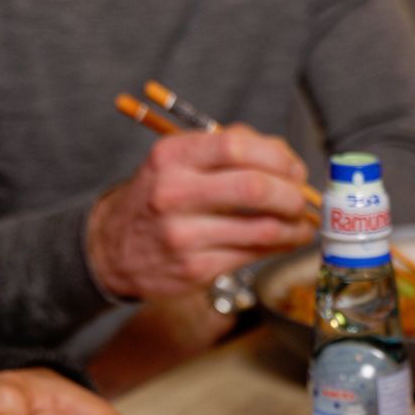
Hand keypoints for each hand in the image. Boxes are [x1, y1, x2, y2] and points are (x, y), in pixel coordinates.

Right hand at [86, 124, 312, 298]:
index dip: (277, 156)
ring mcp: (185, 235)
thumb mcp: (176, 161)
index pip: (236, 145)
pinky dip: (280, 246)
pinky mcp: (196, 269)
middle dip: (292, 193)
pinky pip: (253, 254)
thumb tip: (284, 158)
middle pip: (255, 188)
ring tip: (303, 223)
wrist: (111, 249)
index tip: (293, 167)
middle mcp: (174, 193)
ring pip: (262, 228)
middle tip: (302, 198)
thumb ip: (225, 149)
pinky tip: (286, 239)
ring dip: (295, 226)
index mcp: (172, 157)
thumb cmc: (157, 198)